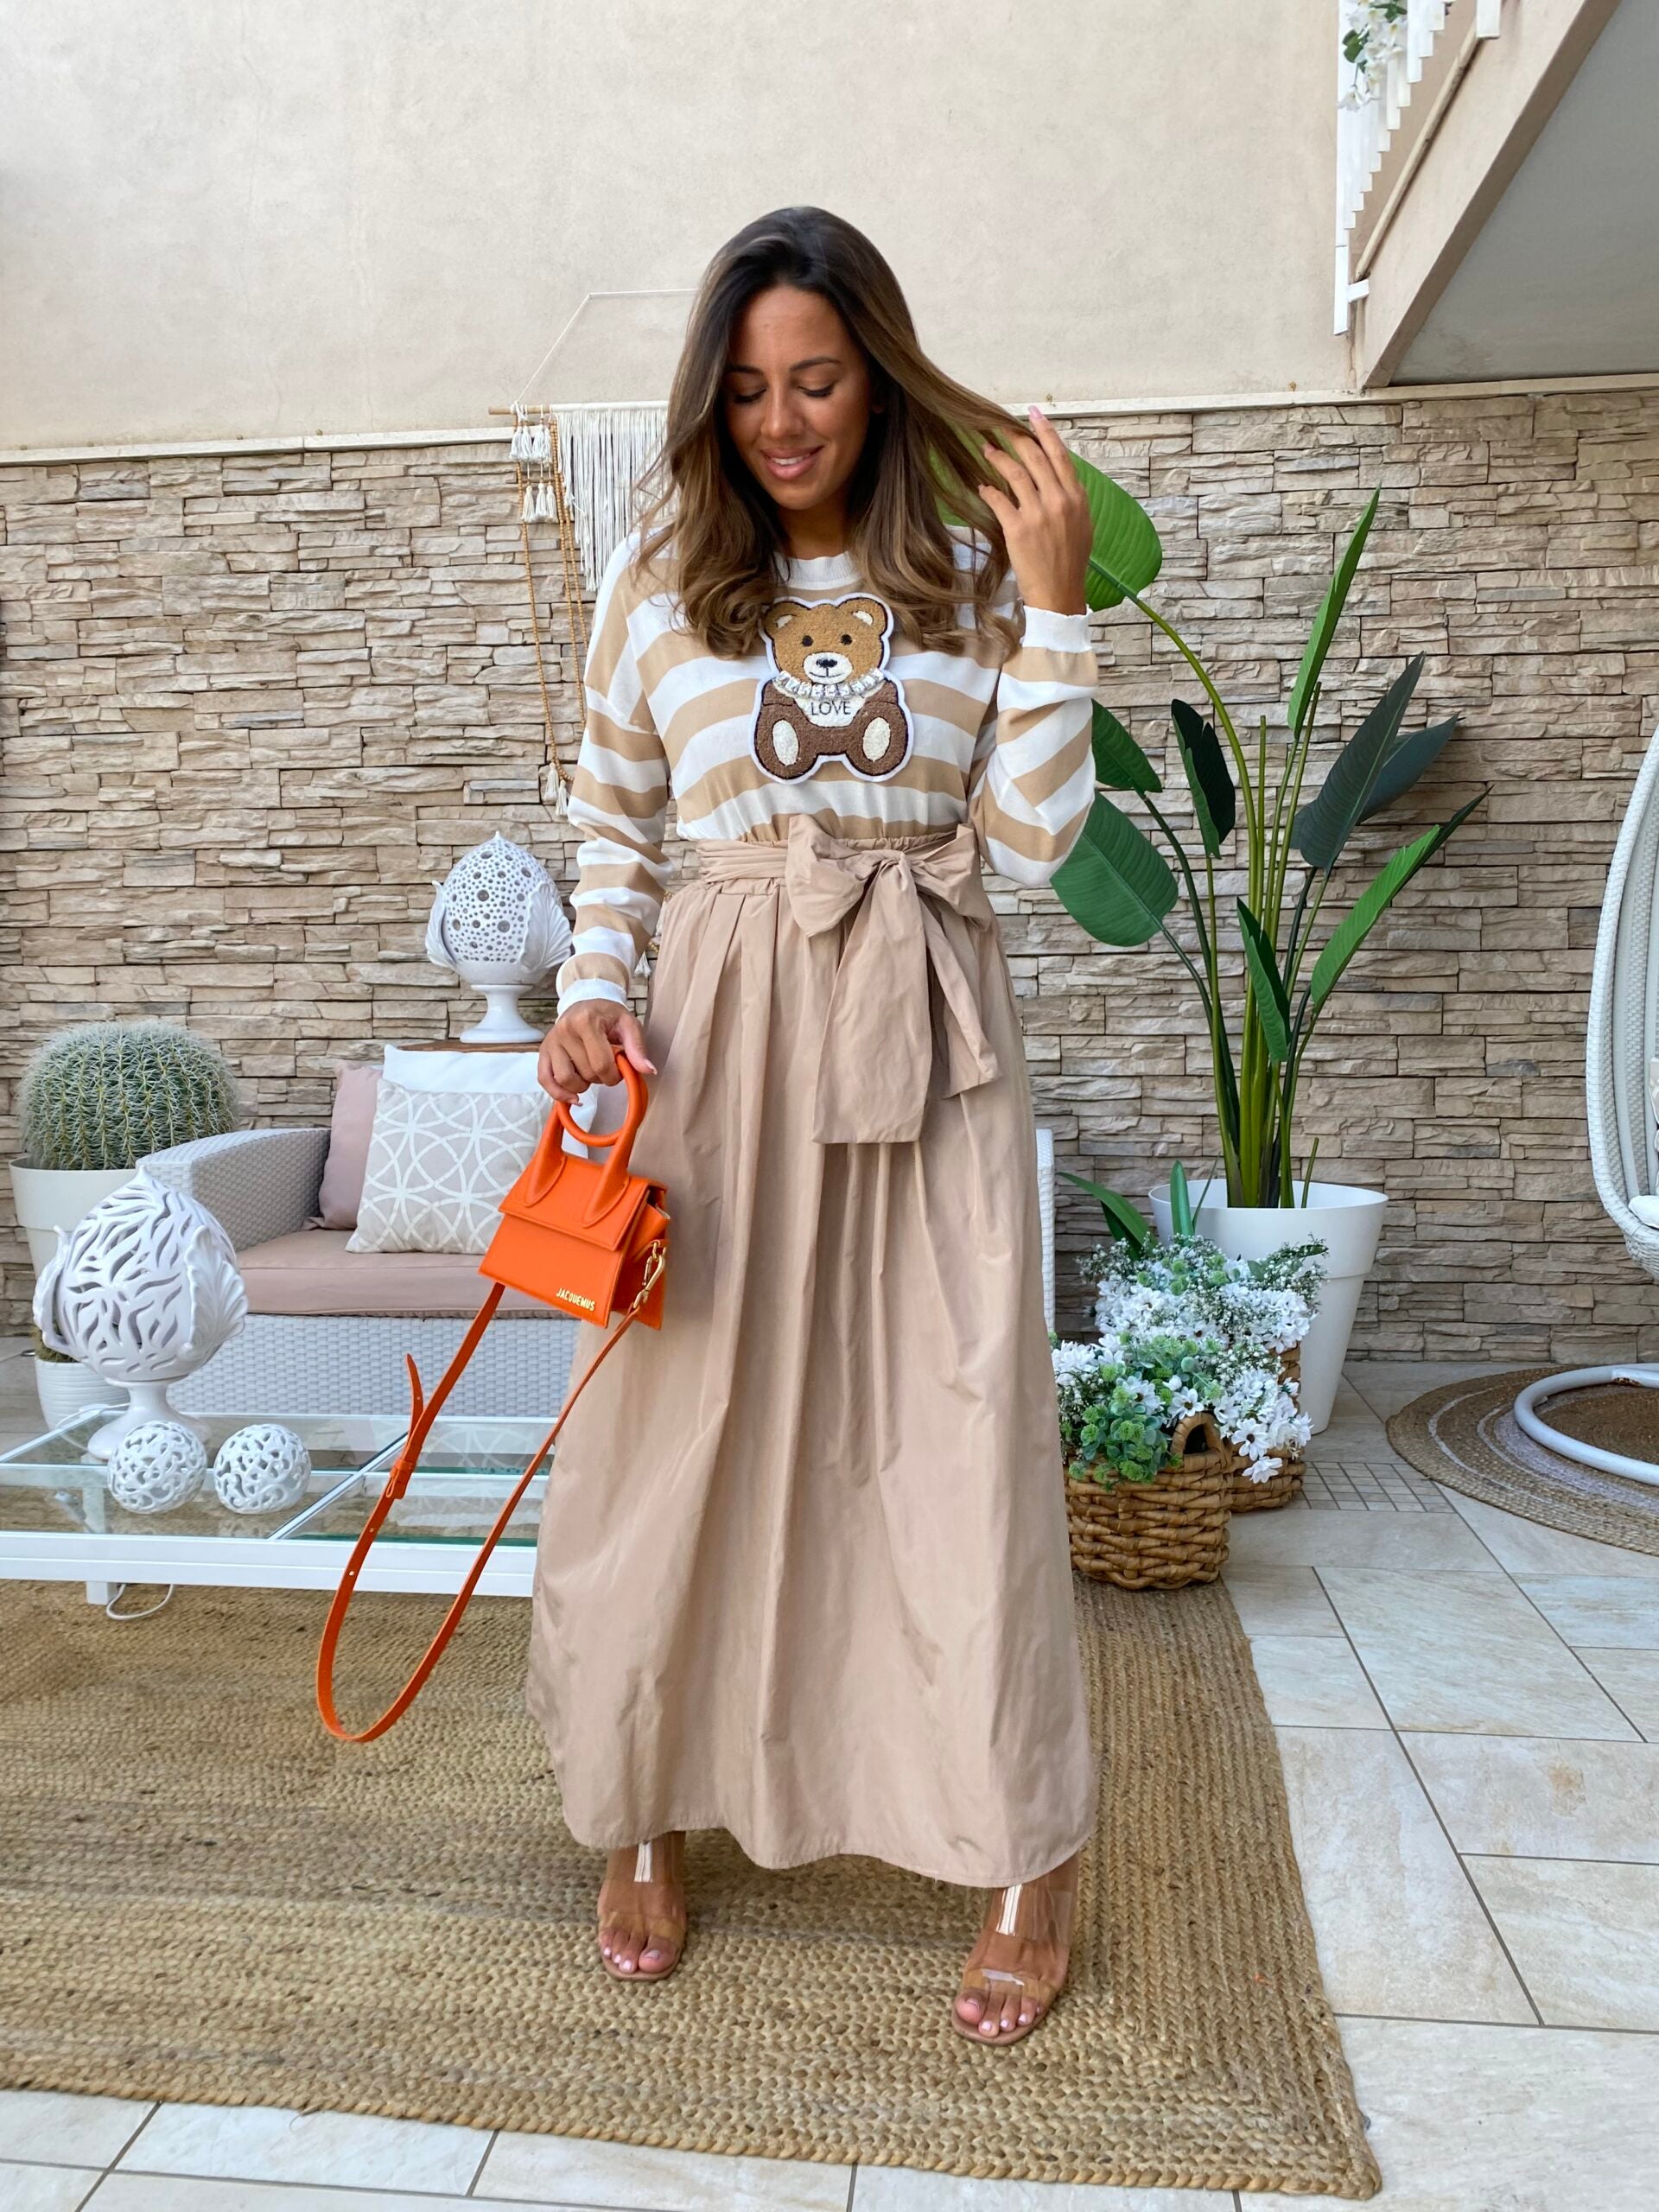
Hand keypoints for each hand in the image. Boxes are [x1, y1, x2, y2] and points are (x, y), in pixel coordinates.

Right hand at [538, 1000, 655, 1104]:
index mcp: (586, 1021)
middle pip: (585, 1073)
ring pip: (565, 1079)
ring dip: (582, 1086)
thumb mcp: (628, 1024)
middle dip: (601, 1078)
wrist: (585, 1002)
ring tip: (591, 1075)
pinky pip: (544, 1079)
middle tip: (607, 1068)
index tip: (620, 1070)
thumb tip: (648, 1071)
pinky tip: (573, 1097)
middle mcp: (564, 1030)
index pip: (601, 1064)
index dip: (614, 1075)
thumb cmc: (608, 1015)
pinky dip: (558, 1093)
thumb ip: (637, 1048)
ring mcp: (551, 1041)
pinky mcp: (543, 1051)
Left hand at [977, 405, 1090, 616]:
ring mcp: (1038, 514)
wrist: (1060, 592)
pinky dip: (988, 490)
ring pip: (1015, 474)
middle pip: (1035, 457)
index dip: (1045, 431)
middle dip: (1015, 437)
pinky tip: (982, 486)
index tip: (1034, 413)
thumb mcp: (1082, 524)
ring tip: (985, 449)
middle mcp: (1059, 501)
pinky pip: (999, 500)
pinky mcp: (1018, 529)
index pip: (1059, 455)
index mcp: (1076, 497)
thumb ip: (1070, 498)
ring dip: (997, 457)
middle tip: (1000, 427)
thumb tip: (1056, 478)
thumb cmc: (1071, 561)